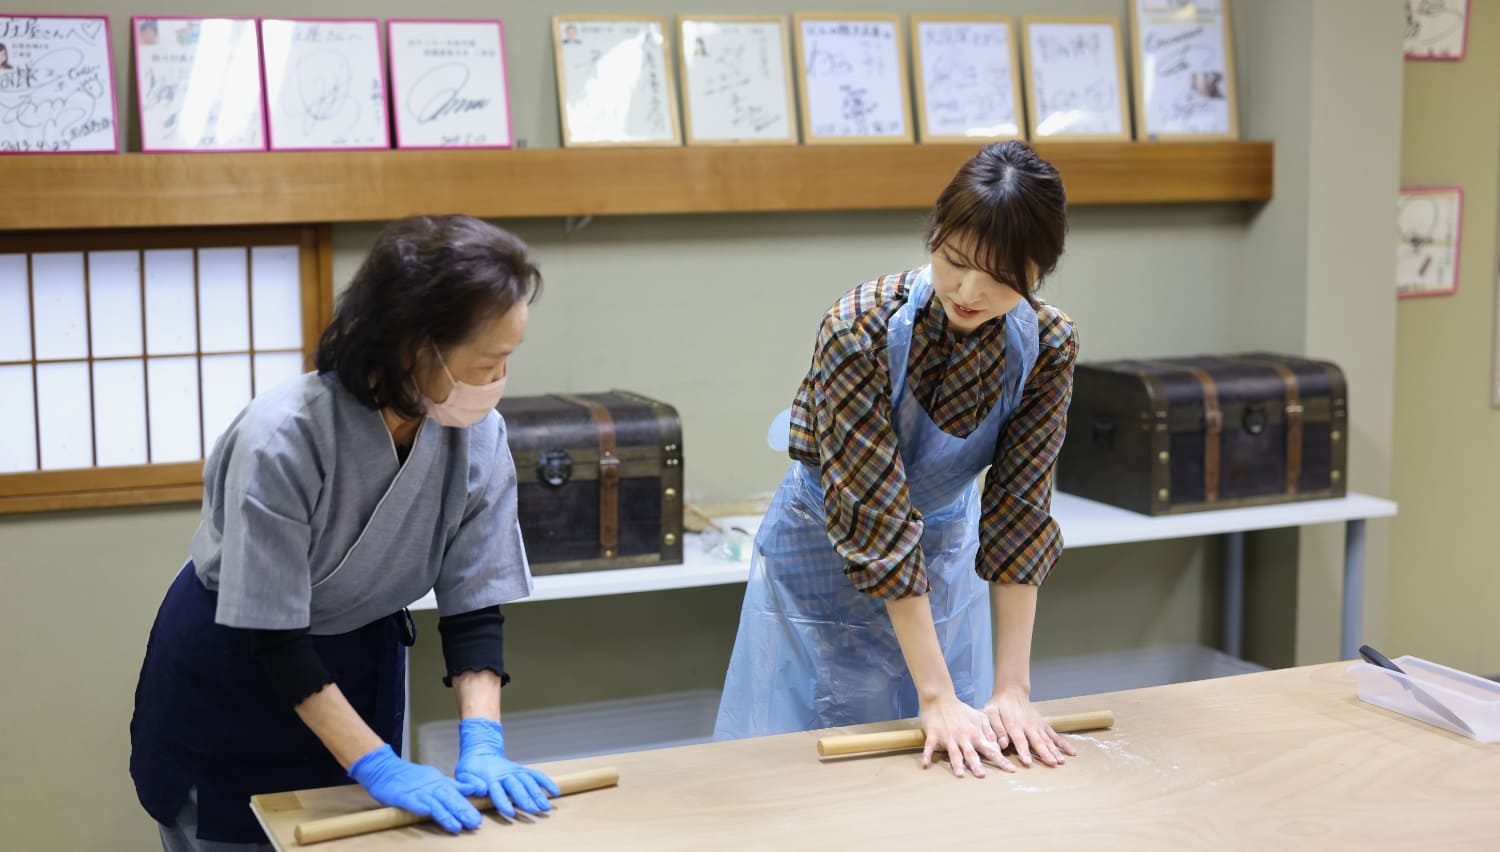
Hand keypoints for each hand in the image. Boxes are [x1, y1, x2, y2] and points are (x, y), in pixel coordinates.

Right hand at [348, 744, 481, 833]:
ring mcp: (417, 791)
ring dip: (446, 815)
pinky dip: (420, 806)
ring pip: (434, 803)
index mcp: (439, 782)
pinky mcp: (403, 796)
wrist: (385, 769)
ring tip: (457, 827)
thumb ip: (452, 785)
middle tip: (475, 823)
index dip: (468, 805)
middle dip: (463, 812)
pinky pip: (412, 802)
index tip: (480, 817)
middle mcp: (431, 786)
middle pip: (449, 799)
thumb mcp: (435, 778)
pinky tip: (427, 813)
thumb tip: (472, 790)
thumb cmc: (410, 777)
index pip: (457, 794)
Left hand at [453, 719, 560, 817]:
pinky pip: (536, 775)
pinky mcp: (522, 770)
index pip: (497, 791)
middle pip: (516, 787)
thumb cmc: (471, 768)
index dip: (503, 802)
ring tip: (545, 807)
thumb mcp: (463, 775)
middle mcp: (505, 774)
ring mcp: (515, 771)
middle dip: (525, 799)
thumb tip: (481, 789)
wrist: (481, 751)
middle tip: (533, 810)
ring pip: (528, 782)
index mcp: (490, 778)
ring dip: (538, 794)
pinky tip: (555, 792)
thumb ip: (471, 783)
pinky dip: (546, 782)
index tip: (510, 812)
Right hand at [918, 692, 1011, 776]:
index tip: (1011, 770)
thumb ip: (989, 731)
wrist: (940, 699)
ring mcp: (948, 737)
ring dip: (957, 763)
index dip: (1001, 760)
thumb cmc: (960, 710)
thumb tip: (999, 746)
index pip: (991, 750)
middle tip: (982, 775)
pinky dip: (927, 755)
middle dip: (976, 764)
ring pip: (953, 752)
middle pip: (971, 754)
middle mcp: (963, 738)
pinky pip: (930, 747)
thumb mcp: (979, 717)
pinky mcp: (933, 735)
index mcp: (975, 735)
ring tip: (960, 774)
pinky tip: (925, 764)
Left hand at [982, 689, 1076, 767]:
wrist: (1012, 693)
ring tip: (1061, 761)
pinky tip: (1071, 752)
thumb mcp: (991, 713)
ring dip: (1055, 751)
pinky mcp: (1044, 725)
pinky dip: (1063, 744)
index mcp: (1014, 725)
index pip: (1019, 740)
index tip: (1028, 762)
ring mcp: (1038, 726)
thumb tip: (1001, 744)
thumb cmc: (999, 706)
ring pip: (1048, 740)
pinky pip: (1054, 735)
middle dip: (1044, 753)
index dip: (1023, 751)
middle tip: (1052, 763)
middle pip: (1037, 741)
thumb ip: (996, 728)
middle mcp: (1028, 726)